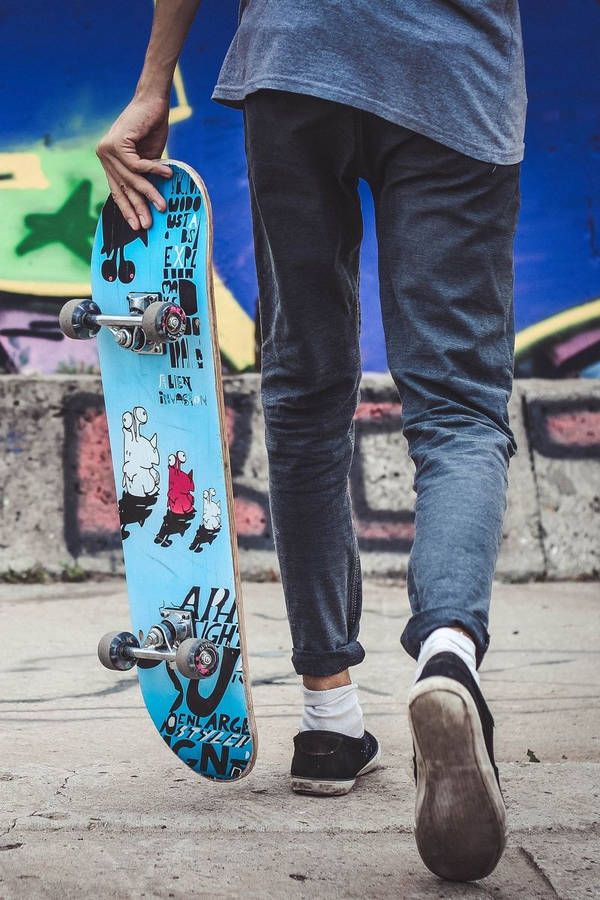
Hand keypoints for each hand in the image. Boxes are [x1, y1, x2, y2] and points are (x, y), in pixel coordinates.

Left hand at [96, 95, 172, 230]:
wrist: (152, 101)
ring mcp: (107, 149)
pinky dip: (154, 170)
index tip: (136, 225)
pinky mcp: (117, 143)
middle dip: (136, 208)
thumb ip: (144, 175)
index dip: (127, 208)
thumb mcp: (147, 158)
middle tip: (147, 225)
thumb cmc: (152, 128)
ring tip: (162, 206)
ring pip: (131, 179)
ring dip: (149, 194)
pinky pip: (137, 165)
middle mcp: (104, 155)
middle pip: (122, 188)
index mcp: (109, 161)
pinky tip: (168, 174)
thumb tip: (150, 200)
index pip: (116, 190)